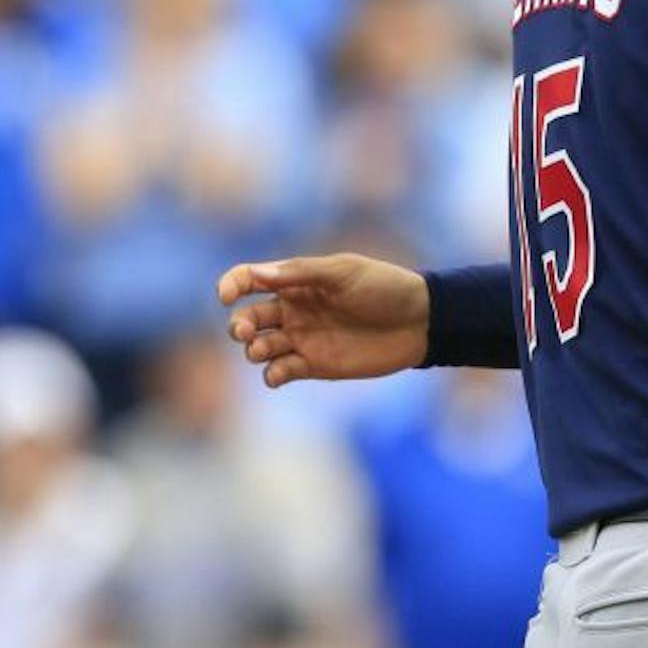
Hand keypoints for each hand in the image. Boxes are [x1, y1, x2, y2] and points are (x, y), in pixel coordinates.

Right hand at [217, 253, 430, 387]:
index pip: (249, 279)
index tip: (227, 295)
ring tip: (265, 349)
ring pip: (258, 347)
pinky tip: (279, 372)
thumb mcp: (344, 272)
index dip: (231, 285)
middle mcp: (293, 310)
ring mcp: (302, 338)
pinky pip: (279, 372)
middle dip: (237, 325)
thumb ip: (301, 273)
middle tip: (245, 332)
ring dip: (253, 350)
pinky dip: (271, 374)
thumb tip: (258, 274)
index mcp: (297, 281)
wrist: (419, 321)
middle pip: (247, 318)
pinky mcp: (314, 365)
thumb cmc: (384, 287)